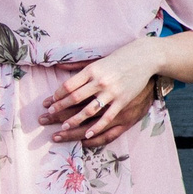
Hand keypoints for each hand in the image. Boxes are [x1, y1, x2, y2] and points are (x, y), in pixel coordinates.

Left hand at [43, 42, 162, 146]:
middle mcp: (100, 81)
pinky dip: (96, 127)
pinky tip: (86, 135)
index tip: (49, 102)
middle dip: (59, 109)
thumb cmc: (118, 60)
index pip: (68, 85)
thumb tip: (58, 66)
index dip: (57, 96)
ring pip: (89, 110)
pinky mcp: (123, 101)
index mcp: (92, 70)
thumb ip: (78, 66)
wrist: (145, 58)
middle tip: (47, 116)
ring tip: (63, 128)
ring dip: (74, 121)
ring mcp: (112, 92)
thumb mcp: (98, 60)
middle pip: (75, 98)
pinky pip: (107, 118)